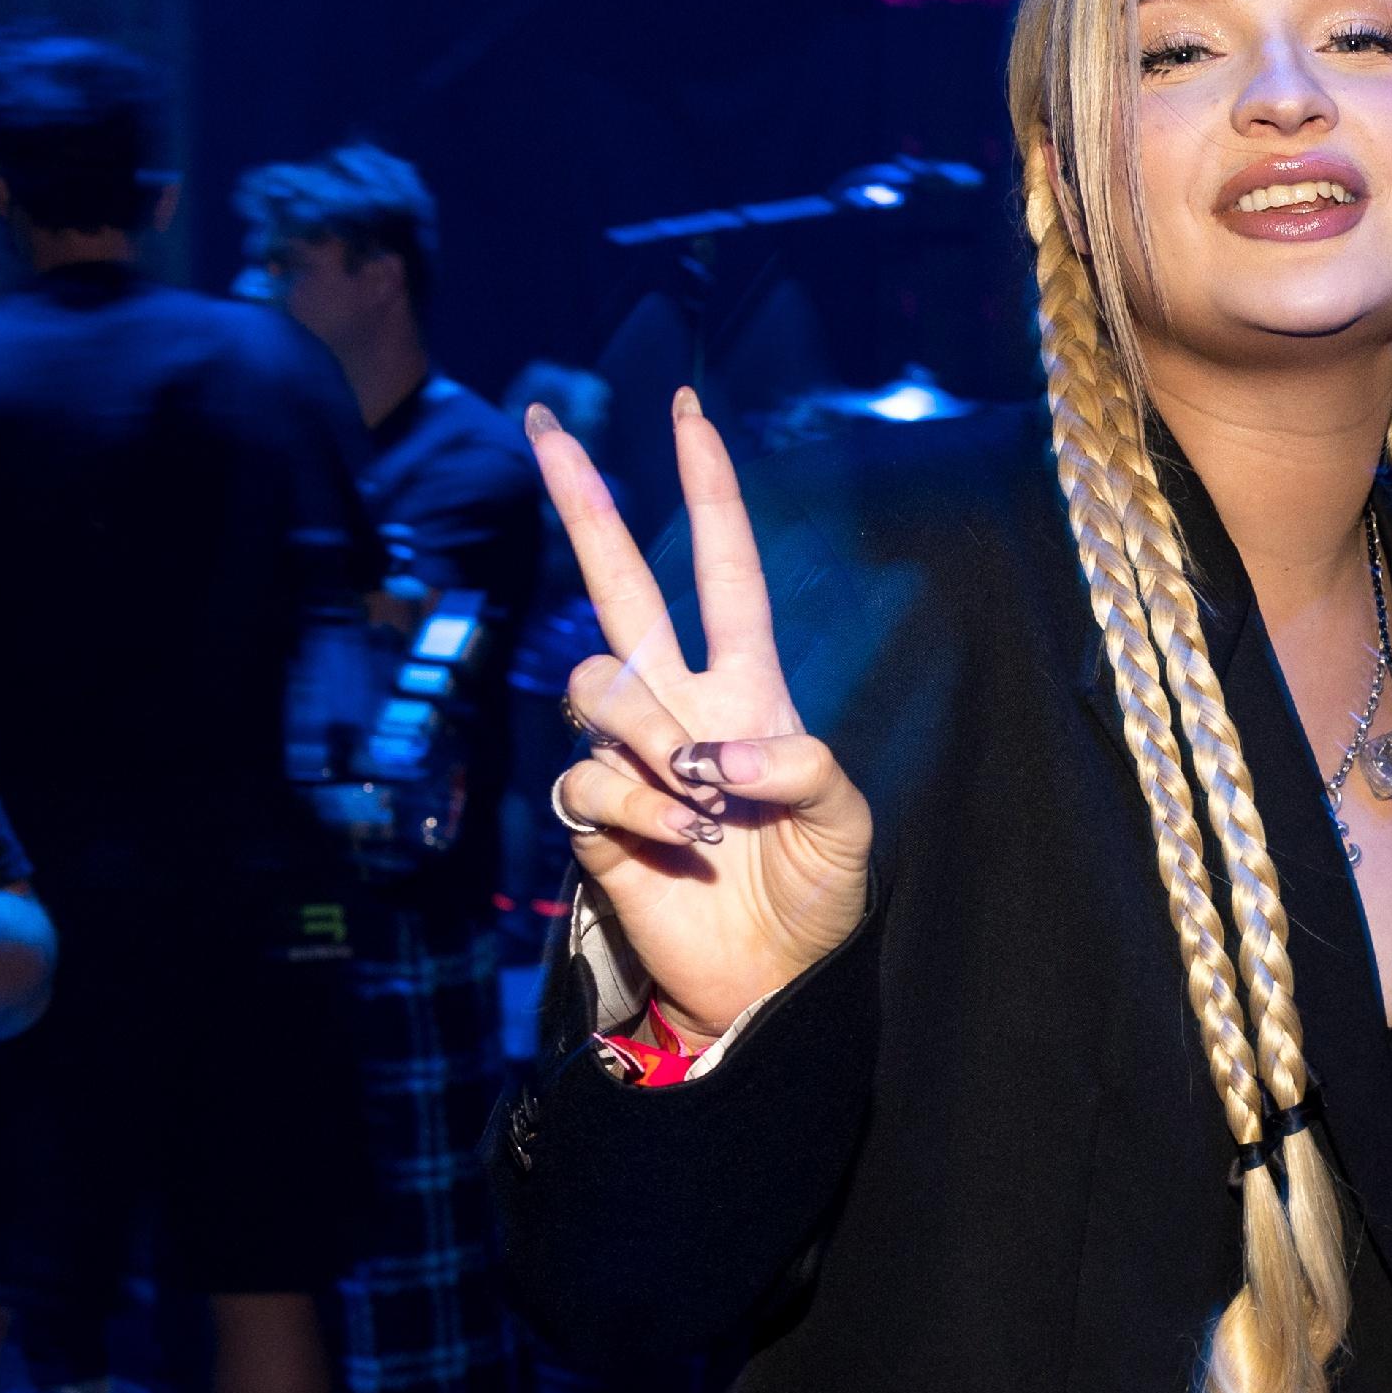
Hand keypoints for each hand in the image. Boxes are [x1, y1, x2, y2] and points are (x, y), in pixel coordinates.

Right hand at [530, 391, 872, 1040]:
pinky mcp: (592, 817)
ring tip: (705, 809)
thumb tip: (719, 752)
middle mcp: (679, 707)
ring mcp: (630, 757)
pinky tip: (683, 844)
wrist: (769, 981)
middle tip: (546, 422)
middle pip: (617, 585)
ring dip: (649, 738)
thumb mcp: (846, 825)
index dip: (708, 491)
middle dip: (583, 501)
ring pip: (596, 686)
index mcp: (748, 691)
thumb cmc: (815, 897)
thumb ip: (803, 769)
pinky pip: (588, 779)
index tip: (689, 411)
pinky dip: (638, 808)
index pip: (721, 570)